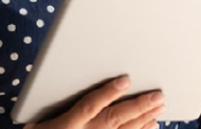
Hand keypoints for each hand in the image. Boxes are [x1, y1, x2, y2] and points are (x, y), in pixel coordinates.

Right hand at [23, 75, 165, 128]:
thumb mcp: (41, 118)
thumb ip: (59, 101)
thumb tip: (71, 76)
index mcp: (67, 124)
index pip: (90, 106)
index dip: (108, 92)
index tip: (125, 79)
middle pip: (114, 119)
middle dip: (138, 106)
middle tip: (158, 95)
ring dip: (144, 119)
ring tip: (159, 107)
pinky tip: (151, 125)